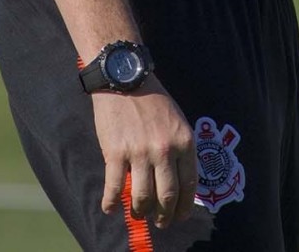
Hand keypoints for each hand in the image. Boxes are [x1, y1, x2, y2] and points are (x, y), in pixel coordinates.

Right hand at [93, 77, 197, 228]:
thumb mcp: (177, 120)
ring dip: (140, 212)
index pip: (189, 185)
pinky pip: (114, 188)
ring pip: (142, 198)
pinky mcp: (116, 153)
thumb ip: (180, 148)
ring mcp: (140, 152)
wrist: (124, 77)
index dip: (184, 206)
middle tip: (160, 222)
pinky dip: (111, 203)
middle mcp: (165, 150)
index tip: (179, 216)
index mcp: (184, 141)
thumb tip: (180, 181)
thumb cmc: (153, 99)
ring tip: (138, 214)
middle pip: (167, 196)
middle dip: (164, 215)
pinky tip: (110, 208)